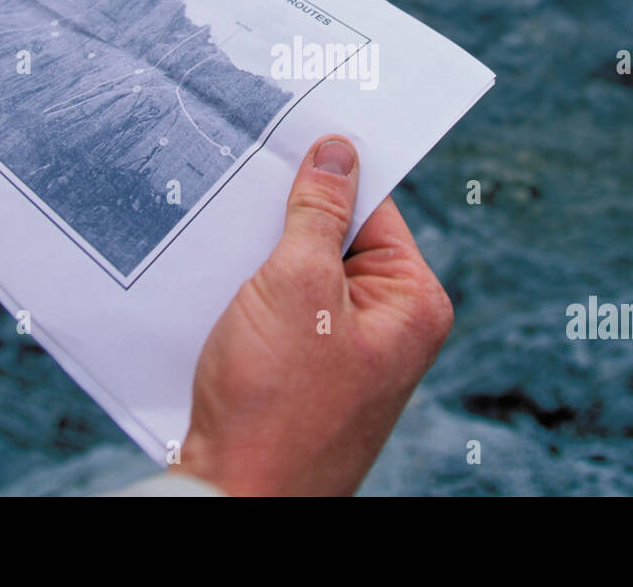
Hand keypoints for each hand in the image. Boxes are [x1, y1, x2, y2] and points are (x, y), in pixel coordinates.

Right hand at [174, 135, 453, 495]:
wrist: (236, 495)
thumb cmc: (276, 403)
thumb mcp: (296, 285)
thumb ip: (318, 212)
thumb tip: (337, 152)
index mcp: (412, 302)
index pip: (376, 209)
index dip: (331, 173)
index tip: (291, 137)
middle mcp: (389, 327)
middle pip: (338, 239)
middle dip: (290, 218)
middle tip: (246, 182)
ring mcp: (347, 353)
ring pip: (303, 274)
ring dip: (264, 257)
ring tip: (225, 239)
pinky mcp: (307, 373)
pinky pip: (284, 311)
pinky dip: (253, 294)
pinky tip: (220, 284)